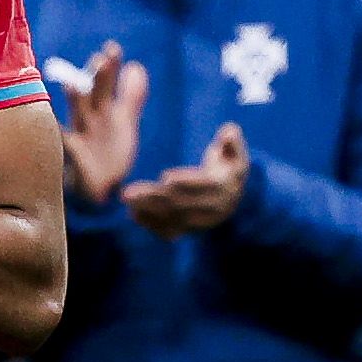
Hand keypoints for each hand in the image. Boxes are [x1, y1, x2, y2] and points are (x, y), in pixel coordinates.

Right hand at [59, 46, 145, 205]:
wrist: (99, 189)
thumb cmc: (108, 151)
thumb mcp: (123, 120)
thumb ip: (131, 95)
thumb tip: (136, 66)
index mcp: (103, 109)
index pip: (105, 82)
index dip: (109, 67)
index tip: (112, 48)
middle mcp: (90, 118)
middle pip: (93, 93)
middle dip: (96, 79)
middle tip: (100, 61)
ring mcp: (80, 135)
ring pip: (78, 113)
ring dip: (75, 99)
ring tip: (73, 85)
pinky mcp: (73, 155)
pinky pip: (62, 143)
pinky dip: (56, 134)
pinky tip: (49, 125)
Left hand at [123, 120, 250, 236]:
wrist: (232, 194)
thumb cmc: (228, 163)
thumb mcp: (233, 150)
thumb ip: (231, 140)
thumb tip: (229, 132)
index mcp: (226, 187)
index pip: (205, 185)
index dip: (187, 181)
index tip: (165, 176)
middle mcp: (214, 208)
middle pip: (182, 203)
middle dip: (154, 197)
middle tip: (129, 191)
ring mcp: (202, 222)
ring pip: (173, 217)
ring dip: (148, 210)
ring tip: (127, 199)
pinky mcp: (191, 229)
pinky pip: (171, 230)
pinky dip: (152, 224)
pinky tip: (134, 214)